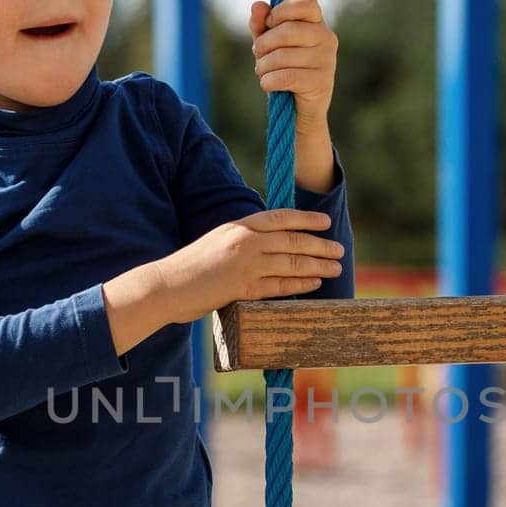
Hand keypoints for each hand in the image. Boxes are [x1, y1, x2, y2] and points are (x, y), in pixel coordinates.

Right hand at [156, 209, 345, 323]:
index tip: (325, 222)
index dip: (306, 219)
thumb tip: (266, 245)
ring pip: (292, 263)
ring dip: (318, 265)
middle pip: (293, 241)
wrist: (166, 285)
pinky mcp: (243, 288)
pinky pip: (280, 285)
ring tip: (336, 268)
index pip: (280, 218)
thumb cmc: (190, 267)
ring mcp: (245, 264)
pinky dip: (300, 284)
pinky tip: (315, 284)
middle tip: (339, 250)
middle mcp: (245, 241)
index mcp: (238, 226)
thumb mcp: (217, 242)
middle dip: (320, 245)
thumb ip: (242, 240)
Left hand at [249, 0, 336, 137]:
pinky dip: (269, 81)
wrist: (300, 110)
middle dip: (264, 43)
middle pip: (289, 30)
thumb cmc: (284, 70)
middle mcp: (327, 38)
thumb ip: (262, 24)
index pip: (306, 3)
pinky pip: (287, 77)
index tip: (269, 22)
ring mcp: (328, 61)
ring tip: (262, 71)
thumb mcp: (269, 45)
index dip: (283, 10)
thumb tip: (257, 6)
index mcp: (317, 23)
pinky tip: (267, 84)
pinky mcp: (322, 83)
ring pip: (283, 56)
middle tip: (257, 53)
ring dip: (263, 66)